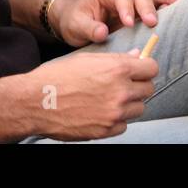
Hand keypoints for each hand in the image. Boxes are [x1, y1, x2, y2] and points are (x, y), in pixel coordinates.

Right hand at [24, 49, 158, 139]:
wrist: (35, 102)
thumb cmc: (58, 76)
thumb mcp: (87, 58)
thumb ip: (115, 59)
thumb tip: (136, 56)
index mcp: (117, 69)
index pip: (151, 68)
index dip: (145, 68)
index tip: (140, 70)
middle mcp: (120, 91)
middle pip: (148, 89)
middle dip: (139, 86)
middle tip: (125, 85)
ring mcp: (114, 113)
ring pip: (139, 108)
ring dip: (130, 104)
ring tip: (111, 99)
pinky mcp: (105, 130)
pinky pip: (124, 125)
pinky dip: (117, 120)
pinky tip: (103, 112)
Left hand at [51, 0, 181, 46]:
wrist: (78, 22)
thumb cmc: (77, 21)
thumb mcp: (76, 25)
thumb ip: (89, 28)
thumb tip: (102, 33)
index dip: (125, 8)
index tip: (129, 23)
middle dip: (145, 8)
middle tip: (151, 22)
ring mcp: (134, 0)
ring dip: (162, 2)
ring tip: (175, 5)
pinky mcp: (141, 10)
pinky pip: (156, 3)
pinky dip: (167, 3)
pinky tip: (178, 6)